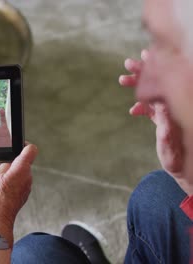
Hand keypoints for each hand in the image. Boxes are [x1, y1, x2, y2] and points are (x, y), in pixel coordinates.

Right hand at [0, 145, 37, 243]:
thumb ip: (4, 165)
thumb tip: (9, 162)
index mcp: (22, 169)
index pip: (31, 150)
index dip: (24, 144)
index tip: (16, 144)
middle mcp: (28, 177)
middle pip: (22, 162)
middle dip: (8, 162)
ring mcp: (27, 186)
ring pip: (18, 172)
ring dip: (7, 172)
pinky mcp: (23, 194)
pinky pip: (18, 182)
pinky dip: (9, 180)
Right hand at [119, 50, 183, 176]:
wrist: (183, 170)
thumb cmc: (178, 161)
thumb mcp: (170, 149)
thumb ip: (165, 133)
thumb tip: (161, 114)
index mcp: (176, 110)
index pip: (166, 84)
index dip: (155, 70)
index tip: (144, 59)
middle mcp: (173, 108)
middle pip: (159, 83)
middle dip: (143, 72)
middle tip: (128, 63)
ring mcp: (169, 112)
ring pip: (153, 92)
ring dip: (139, 85)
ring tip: (122, 79)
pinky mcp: (163, 119)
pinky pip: (151, 107)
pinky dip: (141, 106)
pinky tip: (132, 111)